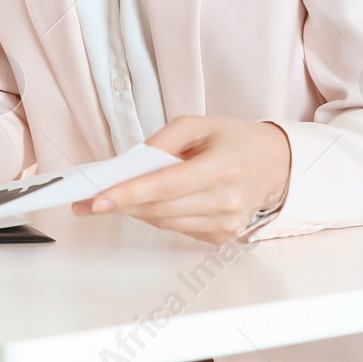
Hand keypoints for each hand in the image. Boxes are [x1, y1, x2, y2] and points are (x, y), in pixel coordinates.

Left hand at [71, 115, 291, 244]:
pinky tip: (151, 202)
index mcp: (223, 167)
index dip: (128, 193)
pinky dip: (159, 215)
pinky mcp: (224, 237)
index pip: (166, 186)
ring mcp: (228, 223)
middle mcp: (228, 200)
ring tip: (113, 198)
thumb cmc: (232, 140)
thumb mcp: (197, 124)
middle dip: (120, 204)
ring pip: (165, 222)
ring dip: (135, 210)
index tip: (97, 199)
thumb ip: (161, 141)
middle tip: (88, 201)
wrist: (274, 164)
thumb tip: (129, 164)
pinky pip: (178, 229)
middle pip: (160, 208)